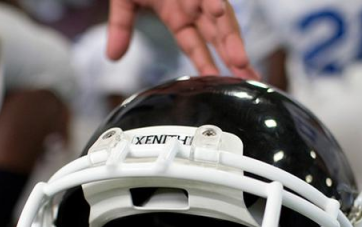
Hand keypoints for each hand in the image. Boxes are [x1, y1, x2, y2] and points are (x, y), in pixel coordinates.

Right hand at [107, 0, 258, 78]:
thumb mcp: (124, 1)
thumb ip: (121, 28)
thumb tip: (112, 57)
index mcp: (178, 17)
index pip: (197, 48)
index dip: (209, 67)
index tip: (222, 84)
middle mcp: (193, 6)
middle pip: (218, 37)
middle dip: (234, 57)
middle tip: (249, 77)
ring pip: (220, 16)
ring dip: (230, 36)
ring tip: (239, 58)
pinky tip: (217, 11)